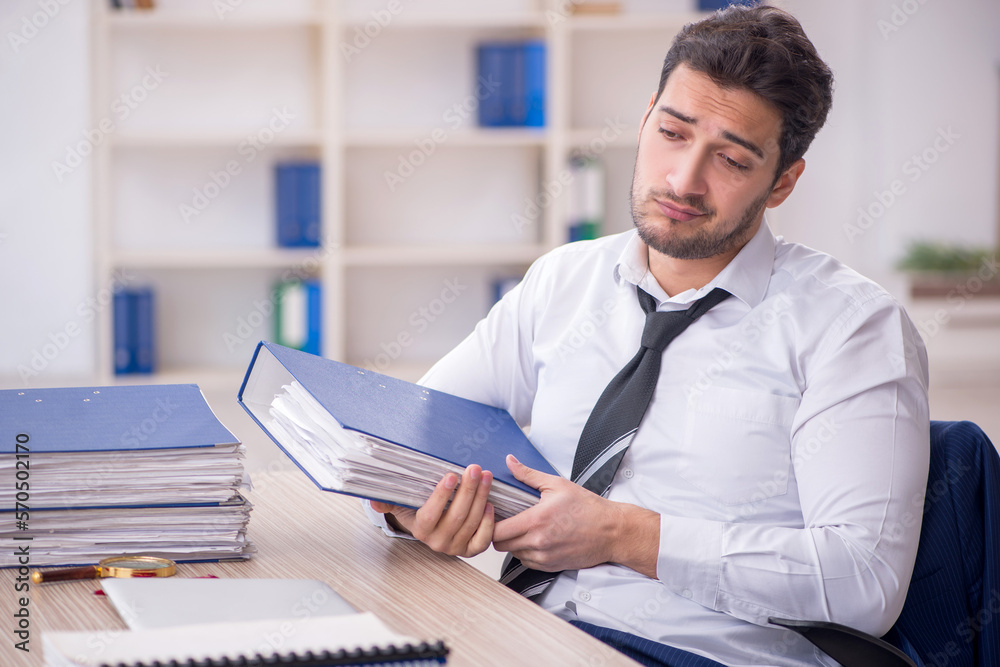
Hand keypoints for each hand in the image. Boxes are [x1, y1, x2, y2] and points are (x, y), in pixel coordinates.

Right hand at [370, 464, 494, 557]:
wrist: (430, 528)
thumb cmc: (417, 509)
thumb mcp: (400, 504)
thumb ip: (387, 500)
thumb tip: (373, 500)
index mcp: (420, 529)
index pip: (430, 514)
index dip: (441, 496)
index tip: (451, 475)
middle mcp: (437, 542)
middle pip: (456, 516)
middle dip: (468, 490)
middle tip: (475, 469)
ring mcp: (455, 547)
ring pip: (471, 523)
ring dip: (481, 498)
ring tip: (486, 477)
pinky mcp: (470, 549)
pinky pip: (482, 540)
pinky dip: (488, 523)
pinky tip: (490, 504)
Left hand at [492, 455, 658, 576]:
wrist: (611, 531)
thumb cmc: (588, 508)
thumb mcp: (557, 484)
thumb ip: (528, 474)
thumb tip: (510, 462)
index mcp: (536, 520)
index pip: (496, 530)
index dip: (489, 522)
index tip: (494, 514)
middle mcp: (537, 542)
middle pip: (499, 545)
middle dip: (498, 533)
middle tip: (506, 521)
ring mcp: (544, 557)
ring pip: (513, 554)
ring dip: (513, 543)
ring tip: (523, 529)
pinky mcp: (551, 566)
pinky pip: (527, 562)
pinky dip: (526, 552)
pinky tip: (535, 539)